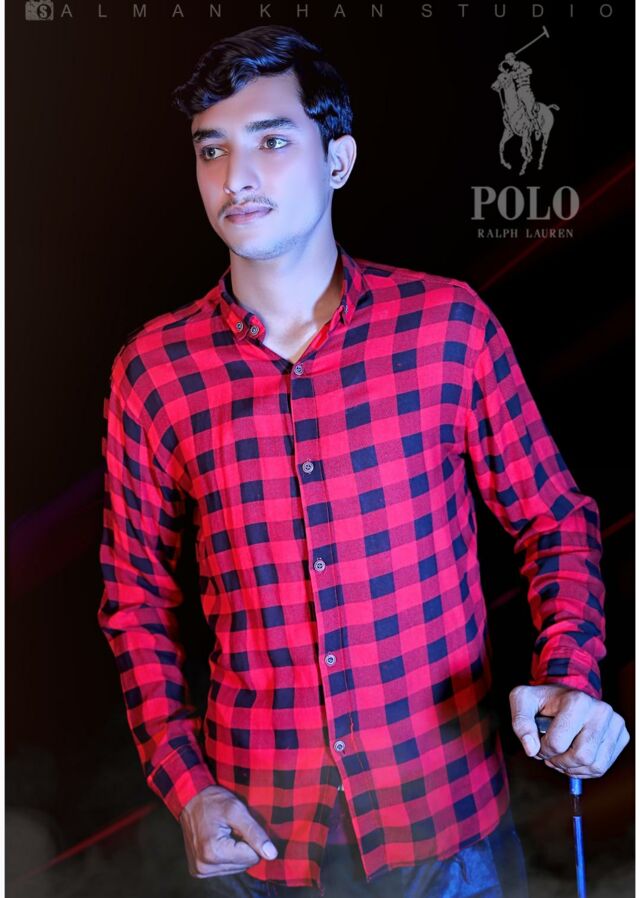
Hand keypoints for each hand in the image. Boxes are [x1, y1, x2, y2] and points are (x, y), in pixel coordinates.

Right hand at [179, 784, 277, 877]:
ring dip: (236, 851)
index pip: (252, 857)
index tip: (239, 825)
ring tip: (225, 833)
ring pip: (237, 868)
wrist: (189, 799)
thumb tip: (272, 854)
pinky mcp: (199, 871)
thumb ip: (255, 832)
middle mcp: (205, 867)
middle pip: (244, 864)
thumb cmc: (213, 801)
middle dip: (243, 845)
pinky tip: (219, 841)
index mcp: (214, 852)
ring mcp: (200, 871)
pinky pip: (225, 868)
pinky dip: (227, 855)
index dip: (251, 839)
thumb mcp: (236, 809)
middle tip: (232, 828)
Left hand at [509, 684, 629, 777]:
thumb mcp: (522, 700)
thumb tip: (531, 749)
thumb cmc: (543, 699)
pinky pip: (603, 767)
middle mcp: (600, 710)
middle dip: (560, 762)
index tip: (538, 743)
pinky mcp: (621, 735)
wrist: (565, 693)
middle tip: (549, 754)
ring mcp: (614, 723)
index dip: (542, 750)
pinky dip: (585, 770)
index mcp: (576, 701)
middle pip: (581, 757)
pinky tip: (573, 758)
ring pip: (594, 766)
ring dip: (572, 768)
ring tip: (561, 757)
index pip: (557, 743)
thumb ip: (520, 722)